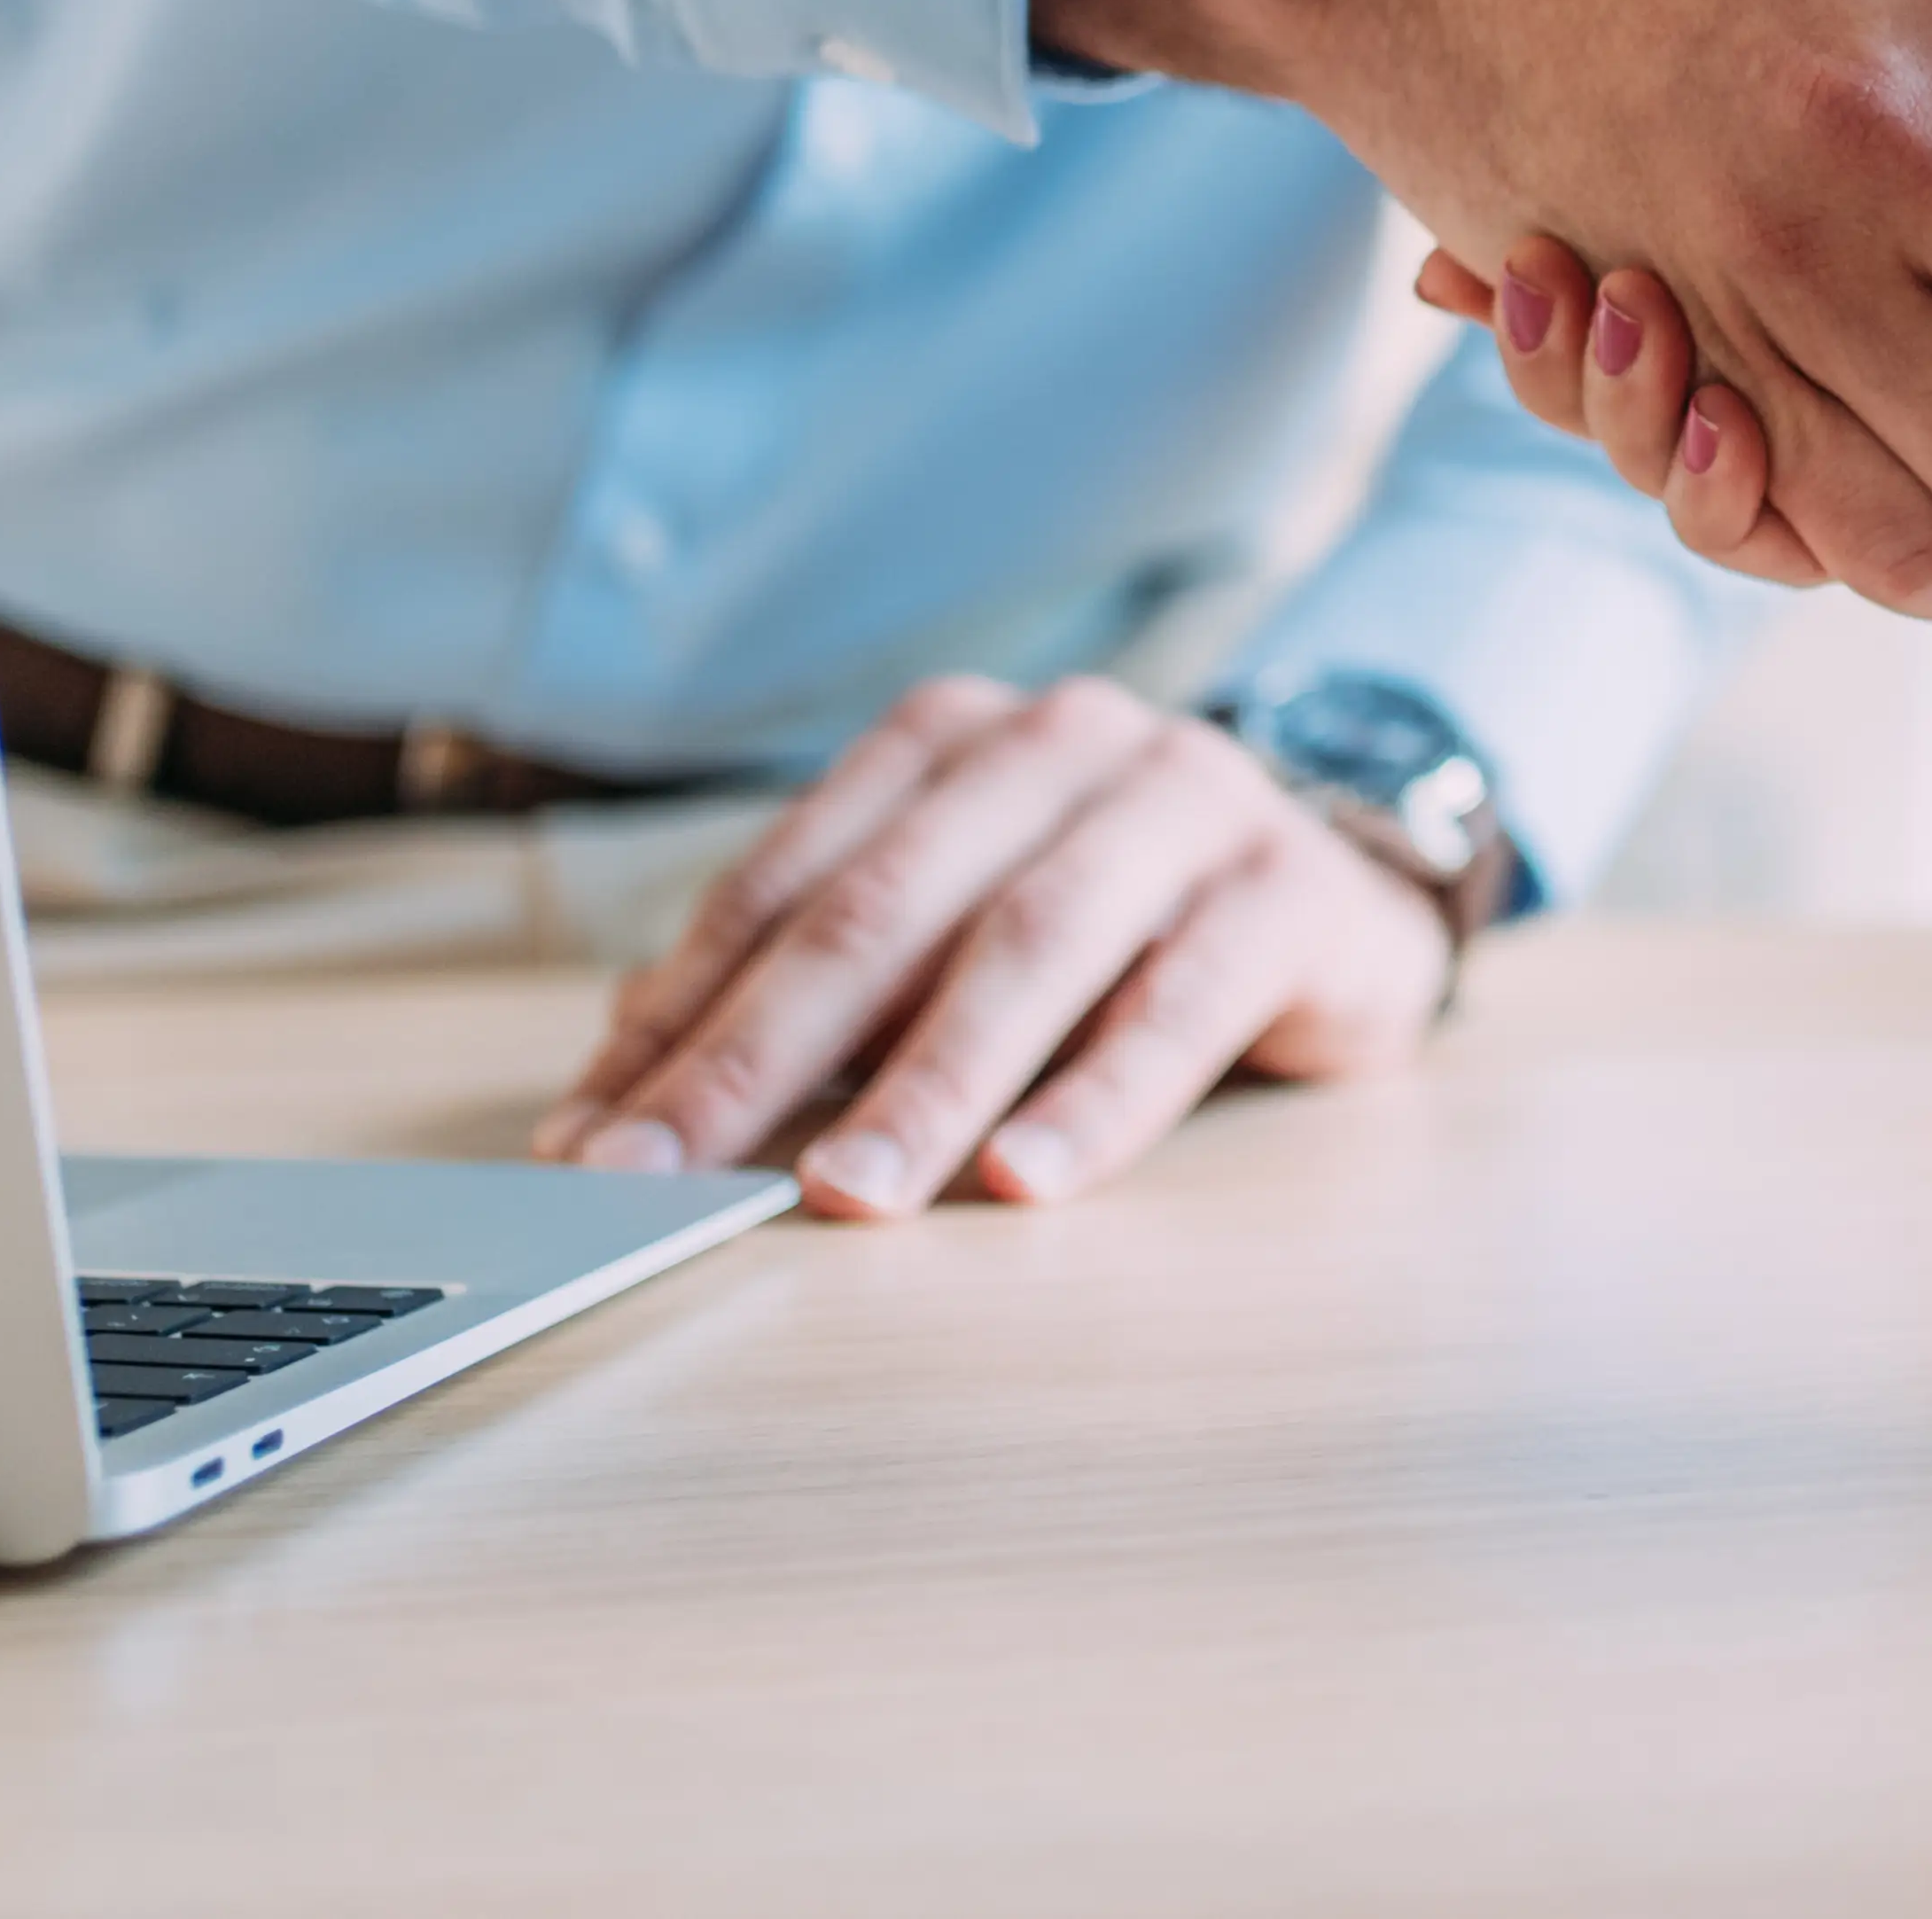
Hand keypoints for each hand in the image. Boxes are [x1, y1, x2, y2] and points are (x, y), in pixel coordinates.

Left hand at [528, 676, 1450, 1214]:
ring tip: (849, 1191)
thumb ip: (816, 990)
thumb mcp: (952, 933)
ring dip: (927, 1082)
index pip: (783, 887)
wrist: (1340, 890)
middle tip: (668, 1178)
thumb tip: (625, 1084)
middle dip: (761, 1056)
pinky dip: (1100, 1096)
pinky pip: (1183, 1000)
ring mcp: (1185, 799)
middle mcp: (1060, 741)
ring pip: (1029, 945)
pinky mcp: (1290, 887)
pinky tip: (1029, 1177)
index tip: (590, 1144)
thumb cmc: (1111, 925)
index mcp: (948, 739)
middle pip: (885, 911)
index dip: (680, 1018)